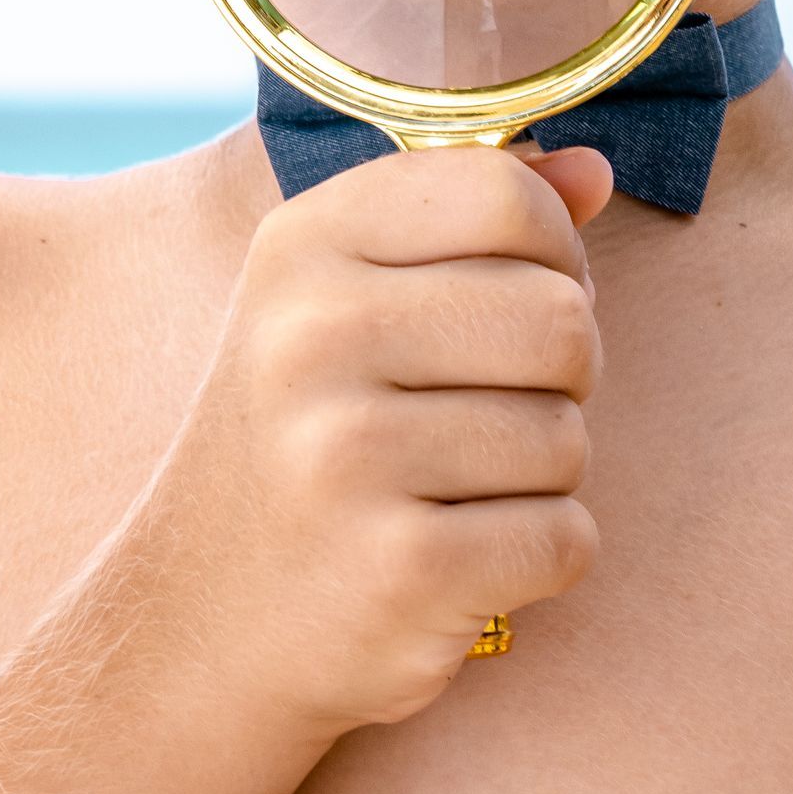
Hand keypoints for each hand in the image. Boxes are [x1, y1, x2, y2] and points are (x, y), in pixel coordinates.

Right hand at [144, 143, 611, 740]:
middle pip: (560, 317)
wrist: (197, 626)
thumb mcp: (342, 300)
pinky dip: (537, 558)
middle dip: (557, 376)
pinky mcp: (401, 568)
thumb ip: (469, 219)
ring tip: (452, 490)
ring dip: (540, 477)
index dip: (549, 250)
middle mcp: (313, 335)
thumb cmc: (300, 440)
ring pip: (569, 437)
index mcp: (303, 245)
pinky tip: (460, 559)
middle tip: (483, 412)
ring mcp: (349, 454)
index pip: (505, 193)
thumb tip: (595, 167)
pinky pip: (563, 539)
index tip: (507, 300)